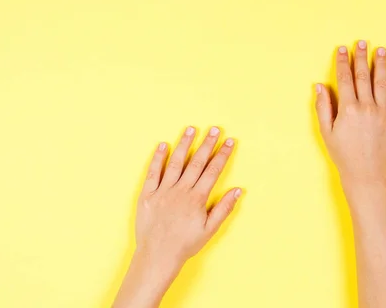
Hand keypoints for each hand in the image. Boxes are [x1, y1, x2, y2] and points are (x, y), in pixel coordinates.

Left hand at [113, 126, 241, 307]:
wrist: (157, 256)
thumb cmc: (185, 244)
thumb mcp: (209, 229)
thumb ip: (223, 208)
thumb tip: (238, 190)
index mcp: (197, 198)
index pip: (213, 170)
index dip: (222, 154)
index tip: (229, 141)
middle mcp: (181, 191)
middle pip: (196, 162)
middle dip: (207, 144)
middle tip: (214, 129)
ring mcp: (163, 191)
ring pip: (176, 162)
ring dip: (184, 144)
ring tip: (191, 129)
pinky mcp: (147, 195)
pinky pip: (153, 173)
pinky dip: (158, 158)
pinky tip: (163, 145)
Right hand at [315, 41, 385, 201]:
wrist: (365, 174)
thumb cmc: (342, 154)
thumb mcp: (326, 132)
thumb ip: (323, 106)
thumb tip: (319, 85)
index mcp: (348, 109)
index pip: (344, 79)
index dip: (343, 62)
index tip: (343, 49)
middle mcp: (366, 107)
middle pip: (363, 76)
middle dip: (361, 57)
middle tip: (362, 42)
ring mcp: (382, 114)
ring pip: (382, 83)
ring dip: (381, 65)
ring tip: (381, 50)